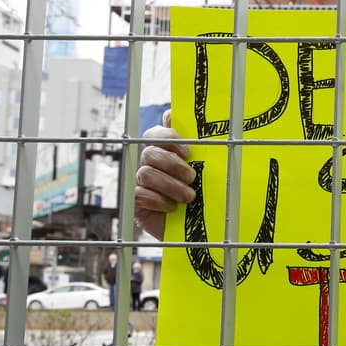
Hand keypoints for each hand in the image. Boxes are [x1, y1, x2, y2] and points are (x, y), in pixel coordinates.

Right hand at [134, 110, 194, 239]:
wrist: (200, 228)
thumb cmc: (205, 194)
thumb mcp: (209, 169)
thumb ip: (200, 145)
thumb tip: (179, 117)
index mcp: (166, 151)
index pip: (156, 133)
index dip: (168, 137)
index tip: (188, 151)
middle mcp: (150, 164)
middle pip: (150, 152)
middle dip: (173, 164)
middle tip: (192, 177)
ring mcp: (141, 183)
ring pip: (146, 173)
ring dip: (170, 185)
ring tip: (189, 196)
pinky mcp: (137, 202)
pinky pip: (140, 194)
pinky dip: (159, 201)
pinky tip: (173, 208)